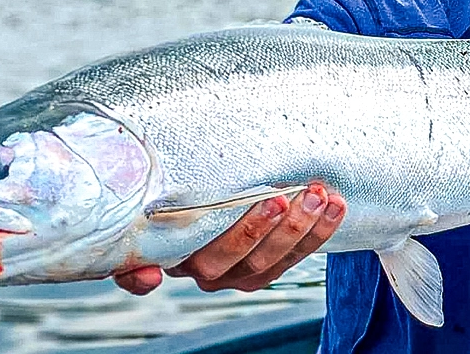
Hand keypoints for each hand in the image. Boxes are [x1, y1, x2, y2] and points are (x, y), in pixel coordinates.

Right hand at [114, 184, 345, 294]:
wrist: (172, 206)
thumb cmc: (157, 207)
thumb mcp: (140, 221)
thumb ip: (134, 251)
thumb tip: (144, 277)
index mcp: (178, 254)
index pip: (214, 250)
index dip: (249, 228)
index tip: (276, 199)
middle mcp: (207, 271)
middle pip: (250, 258)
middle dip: (283, 224)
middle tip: (305, 191)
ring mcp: (237, 273)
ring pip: (275, 261)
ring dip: (305, 228)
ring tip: (323, 195)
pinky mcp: (262, 270)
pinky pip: (294, 257)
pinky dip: (319, 232)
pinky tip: (335, 206)